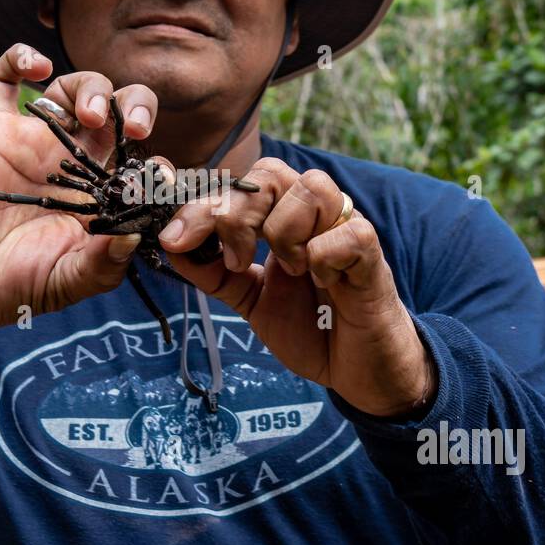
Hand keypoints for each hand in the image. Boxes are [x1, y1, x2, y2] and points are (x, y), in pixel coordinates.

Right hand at [0, 44, 156, 335]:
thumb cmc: (10, 288)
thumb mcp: (66, 283)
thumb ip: (103, 265)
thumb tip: (135, 236)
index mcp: (100, 197)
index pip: (143, 162)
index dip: (157, 163)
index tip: (156, 178)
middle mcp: (73, 163)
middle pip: (119, 112)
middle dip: (137, 107)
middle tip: (137, 129)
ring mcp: (34, 143)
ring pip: (74, 88)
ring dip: (93, 88)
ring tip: (89, 115)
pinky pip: (3, 79)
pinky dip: (20, 58)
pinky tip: (36, 68)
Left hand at [160, 159, 434, 416]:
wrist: (356, 370)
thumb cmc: (310, 326)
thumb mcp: (250, 300)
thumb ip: (214, 273)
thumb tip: (171, 247)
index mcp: (280, 218)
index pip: (239, 184)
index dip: (201, 203)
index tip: (174, 238)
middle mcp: (312, 215)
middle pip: (271, 173)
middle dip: (238, 213)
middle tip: (235, 259)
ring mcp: (344, 229)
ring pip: (312, 188)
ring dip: (286, 231)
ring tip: (291, 271)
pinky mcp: (373, 255)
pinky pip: (348, 231)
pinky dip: (324, 256)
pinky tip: (322, 281)